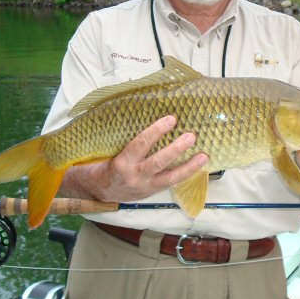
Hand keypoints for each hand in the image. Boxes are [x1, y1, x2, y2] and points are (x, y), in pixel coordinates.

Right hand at [60, 115, 208, 201]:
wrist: (95, 191)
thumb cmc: (101, 162)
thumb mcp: (106, 148)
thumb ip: (122, 134)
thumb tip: (140, 106)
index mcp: (121, 162)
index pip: (140, 144)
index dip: (156, 131)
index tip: (171, 119)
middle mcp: (134, 176)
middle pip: (158, 162)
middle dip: (176, 149)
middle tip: (191, 136)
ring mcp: (145, 186)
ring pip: (170, 177)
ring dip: (189, 166)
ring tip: (204, 155)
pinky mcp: (152, 192)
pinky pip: (171, 184)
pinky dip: (186, 175)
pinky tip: (199, 166)